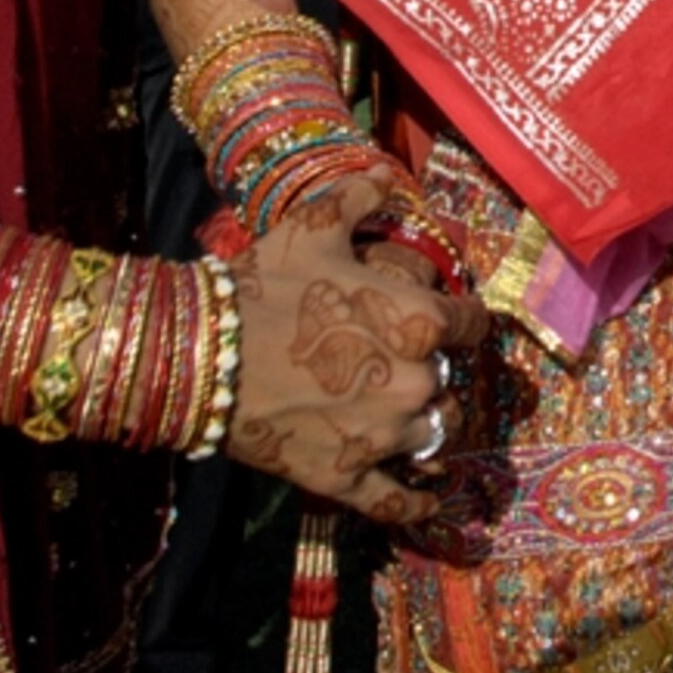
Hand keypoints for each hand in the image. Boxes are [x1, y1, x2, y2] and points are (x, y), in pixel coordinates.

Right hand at [224, 188, 486, 527]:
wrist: (200, 352)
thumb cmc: (264, 285)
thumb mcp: (315, 228)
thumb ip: (361, 199)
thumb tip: (387, 170)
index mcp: (418, 322)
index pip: (472, 324)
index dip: (463, 318)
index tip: (453, 318)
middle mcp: (415, 384)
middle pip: (449, 380)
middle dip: (431, 369)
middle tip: (399, 359)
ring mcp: (381, 437)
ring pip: (432, 435)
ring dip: (424, 422)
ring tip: (404, 413)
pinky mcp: (344, 477)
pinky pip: (395, 500)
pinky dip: (416, 502)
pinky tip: (429, 500)